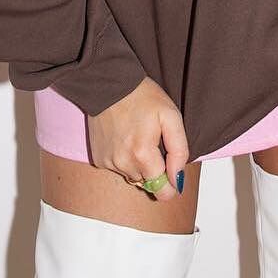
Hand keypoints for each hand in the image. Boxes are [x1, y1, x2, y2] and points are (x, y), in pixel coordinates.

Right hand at [87, 76, 188, 201]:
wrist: (109, 85)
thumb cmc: (142, 97)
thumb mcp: (171, 116)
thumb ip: (179, 151)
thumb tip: (178, 178)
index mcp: (142, 154)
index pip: (162, 192)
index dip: (171, 184)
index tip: (172, 170)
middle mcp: (123, 163)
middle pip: (148, 184)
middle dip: (155, 170)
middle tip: (154, 144)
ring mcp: (108, 162)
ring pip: (133, 177)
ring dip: (139, 165)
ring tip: (138, 138)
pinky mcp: (99, 159)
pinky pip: (118, 170)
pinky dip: (124, 159)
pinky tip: (125, 140)